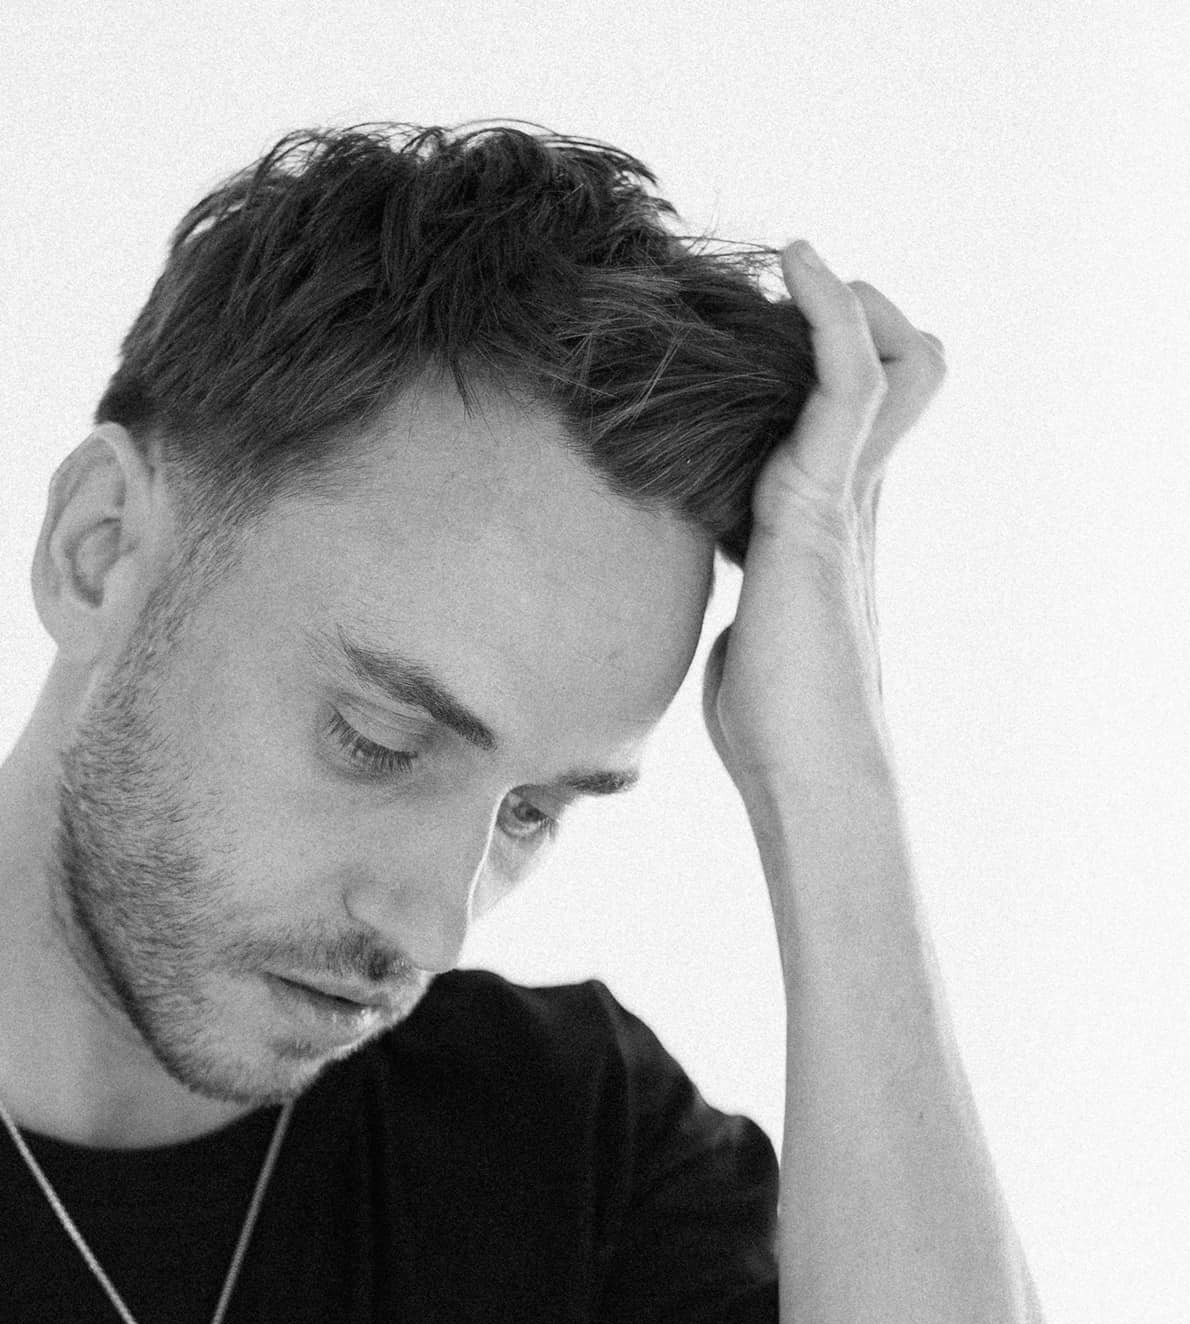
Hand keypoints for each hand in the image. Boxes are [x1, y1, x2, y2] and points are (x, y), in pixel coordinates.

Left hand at [701, 240, 947, 800]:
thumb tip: (713, 612)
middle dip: (853, 324)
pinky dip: (830, 310)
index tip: (762, 337)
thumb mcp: (747, 638)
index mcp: (829, 527)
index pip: (852, 420)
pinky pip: (847, 376)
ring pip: (890, 361)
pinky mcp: (823, 499)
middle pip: (899, 373)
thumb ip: (738, 603)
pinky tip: (798, 265)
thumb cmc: (776, 726)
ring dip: (842, 303)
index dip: (822, 369)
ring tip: (793, 264)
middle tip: (785, 301)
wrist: (810, 768)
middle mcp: (852, 499)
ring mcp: (846, 495)